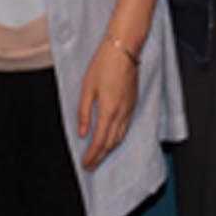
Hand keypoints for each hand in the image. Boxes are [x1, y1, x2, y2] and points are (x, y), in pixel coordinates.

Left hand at [75, 36, 140, 170]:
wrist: (124, 50)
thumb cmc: (103, 64)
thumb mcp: (87, 88)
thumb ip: (84, 113)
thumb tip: (82, 132)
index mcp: (109, 110)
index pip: (100, 141)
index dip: (92, 155)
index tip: (85, 164)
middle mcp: (121, 113)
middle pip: (111, 143)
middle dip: (100, 157)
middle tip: (90, 165)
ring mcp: (129, 109)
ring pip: (120, 137)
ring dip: (109, 149)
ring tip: (99, 156)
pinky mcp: (133, 104)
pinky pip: (126, 128)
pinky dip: (117, 139)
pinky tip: (112, 140)